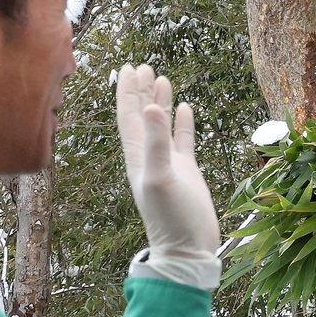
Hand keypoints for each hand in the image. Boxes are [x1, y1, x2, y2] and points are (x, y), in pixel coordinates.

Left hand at [115, 64, 221, 289]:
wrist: (188, 250)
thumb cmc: (171, 219)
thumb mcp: (161, 178)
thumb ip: (156, 144)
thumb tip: (150, 108)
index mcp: (136, 156)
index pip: (128, 116)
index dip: (127, 92)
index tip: (127, 67)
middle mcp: (148, 157)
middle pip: (140, 116)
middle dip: (139, 91)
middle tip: (141, 66)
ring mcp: (168, 163)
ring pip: (160, 125)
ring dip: (158, 102)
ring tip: (160, 78)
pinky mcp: (186, 172)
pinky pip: (182, 140)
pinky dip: (181, 123)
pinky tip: (185, 108)